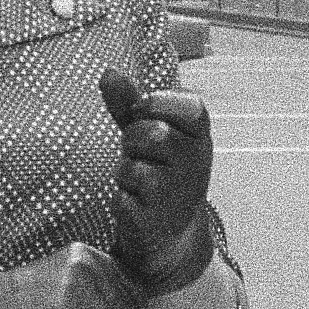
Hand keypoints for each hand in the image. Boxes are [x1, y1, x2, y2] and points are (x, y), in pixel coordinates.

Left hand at [98, 71, 214, 296]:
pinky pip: (121, 194)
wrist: (172, 236)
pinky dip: (120, 196)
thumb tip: (108, 72)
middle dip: (133, 141)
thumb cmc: (160, 173)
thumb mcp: (150, 133)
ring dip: (126, 169)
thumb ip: (129, 103)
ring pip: (133, 164)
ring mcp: (177, 193)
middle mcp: (196, 163)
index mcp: (200, 136)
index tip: (147, 115)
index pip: (189, 105)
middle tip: (143, 156)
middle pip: (151, 132)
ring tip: (139, 181)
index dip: (159, 105)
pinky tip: (137, 205)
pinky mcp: (154, 219)